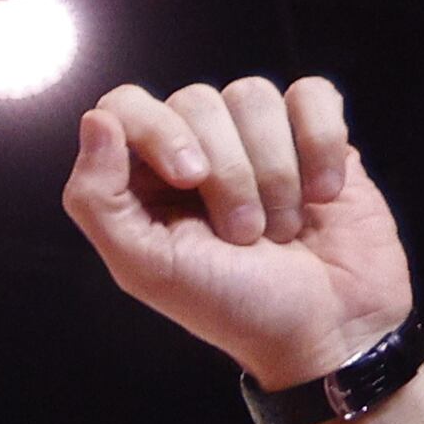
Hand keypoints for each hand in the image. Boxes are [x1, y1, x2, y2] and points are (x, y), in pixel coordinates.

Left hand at [62, 73, 416, 402]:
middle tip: (244, 234)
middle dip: (227, 173)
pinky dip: (320, 143)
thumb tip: (96, 120)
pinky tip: (323, 194)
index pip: (125, 106)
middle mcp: (197, 148)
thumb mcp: (147, 269)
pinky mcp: (317, 137)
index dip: (158, 131)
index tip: (189, 180)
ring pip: (254, 95)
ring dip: (274, 171)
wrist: (326, 329)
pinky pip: (312, 94)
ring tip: (283, 227)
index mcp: (144, 178)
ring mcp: (258, 138)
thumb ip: (97, 199)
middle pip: (197, 100)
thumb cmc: (233, 307)